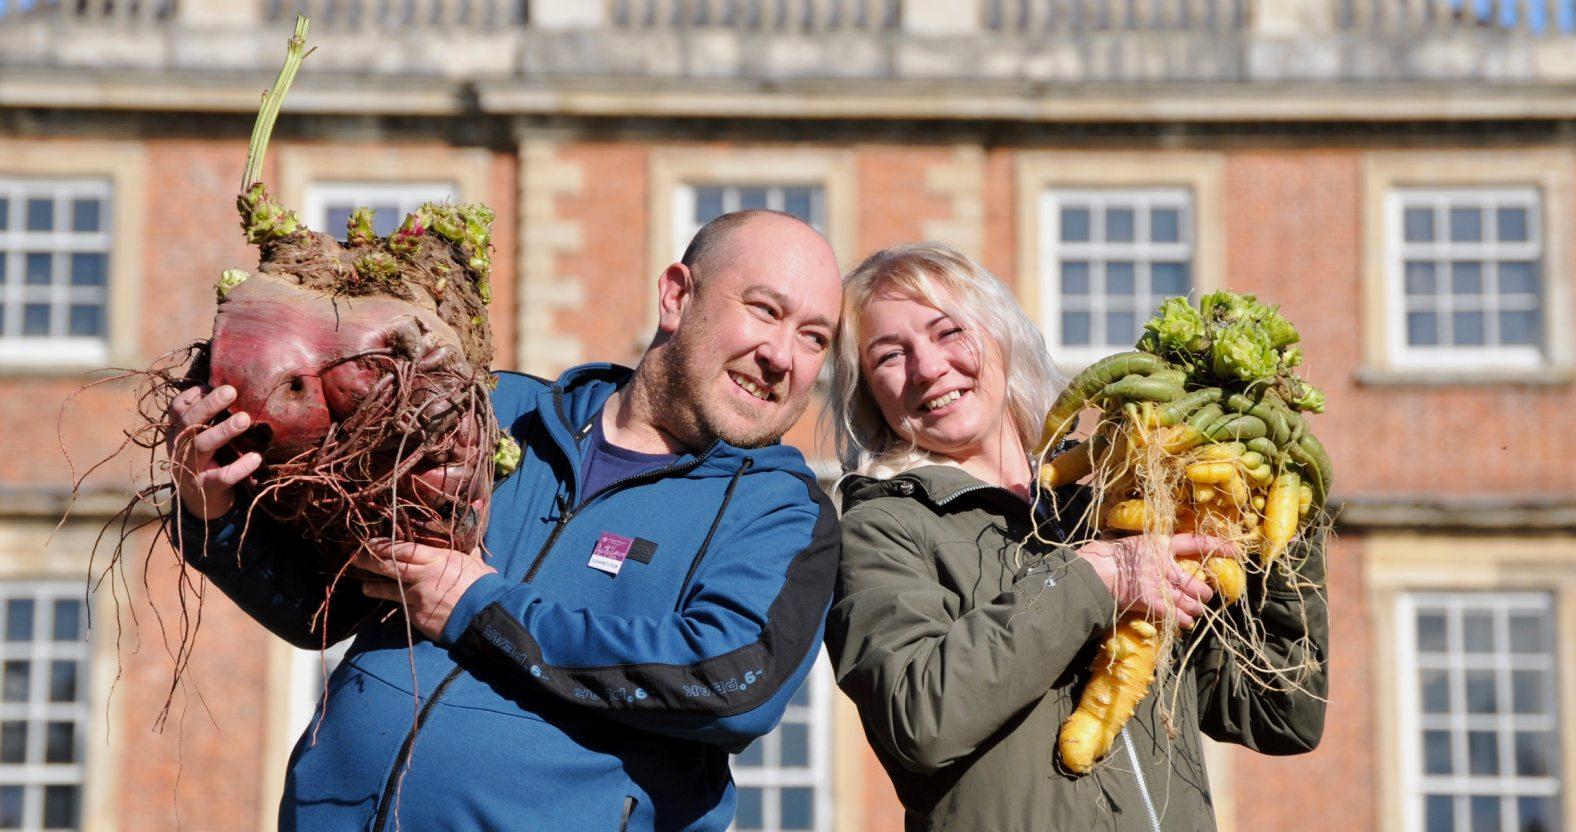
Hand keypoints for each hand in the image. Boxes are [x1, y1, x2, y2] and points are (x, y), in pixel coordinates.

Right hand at [166, 384, 262, 520]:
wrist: (202, 503)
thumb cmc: (208, 459)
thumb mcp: (202, 436)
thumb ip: (210, 417)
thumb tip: (232, 386)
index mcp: (177, 432)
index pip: (177, 409)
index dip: (192, 396)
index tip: (211, 385)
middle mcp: (179, 448)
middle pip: (189, 423)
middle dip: (209, 406)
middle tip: (231, 391)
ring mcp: (190, 469)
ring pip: (202, 446)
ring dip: (223, 431)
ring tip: (245, 419)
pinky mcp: (206, 488)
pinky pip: (222, 476)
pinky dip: (240, 467)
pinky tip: (256, 457)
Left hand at [351, 539, 497, 640]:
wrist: (484, 616)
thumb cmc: (483, 586)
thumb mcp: (474, 562)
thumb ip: (466, 549)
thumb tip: (474, 536)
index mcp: (436, 559)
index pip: (402, 548)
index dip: (383, 545)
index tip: (369, 542)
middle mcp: (422, 575)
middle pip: (388, 565)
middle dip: (368, 560)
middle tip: (354, 557)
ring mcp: (417, 597)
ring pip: (386, 588)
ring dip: (372, 585)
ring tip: (363, 584)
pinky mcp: (416, 615)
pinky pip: (399, 606)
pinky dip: (390, 602)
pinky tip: (380, 601)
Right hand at [1076, 533, 1229, 627]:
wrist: (1094, 572)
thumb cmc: (1105, 555)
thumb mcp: (1127, 543)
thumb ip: (1142, 549)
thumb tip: (1140, 548)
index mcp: (1160, 544)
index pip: (1195, 542)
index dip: (1217, 546)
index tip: (1235, 549)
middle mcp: (1165, 565)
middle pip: (1196, 582)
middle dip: (1203, 591)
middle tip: (1205, 595)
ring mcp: (1160, 585)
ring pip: (1190, 601)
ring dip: (1195, 608)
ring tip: (1195, 611)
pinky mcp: (1153, 603)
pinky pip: (1176, 615)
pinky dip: (1182, 620)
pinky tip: (1185, 623)